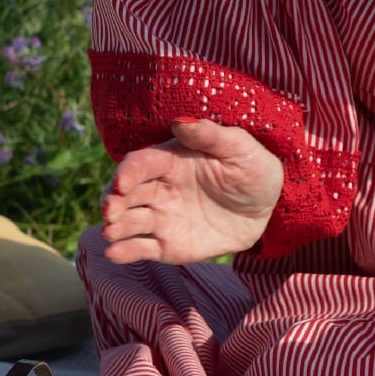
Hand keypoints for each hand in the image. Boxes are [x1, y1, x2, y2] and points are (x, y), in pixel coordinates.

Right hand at [100, 120, 283, 264]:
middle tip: (109, 212)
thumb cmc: (253, 170)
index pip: (142, 164)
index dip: (128, 172)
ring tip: (109, 234)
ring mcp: (161, 217)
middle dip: (113, 201)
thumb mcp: (239, 148)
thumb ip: (210, 136)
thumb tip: (180, 121)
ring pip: (129, 221)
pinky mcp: (167, 244)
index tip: (122, 183)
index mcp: (171, 161)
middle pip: (126, 193)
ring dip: (114, 227)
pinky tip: (114, 254)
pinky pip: (141, 248)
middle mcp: (159, 189)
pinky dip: (124, 251)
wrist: (265, 208)